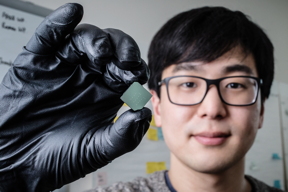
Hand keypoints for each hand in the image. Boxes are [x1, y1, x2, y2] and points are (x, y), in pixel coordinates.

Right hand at [0, 3, 150, 191]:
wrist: (16, 162)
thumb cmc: (57, 157)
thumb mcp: (97, 150)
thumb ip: (124, 135)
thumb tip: (144, 113)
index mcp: (106, 94)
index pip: (128, 70)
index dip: (135, 68)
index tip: (135, 76)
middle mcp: (88, 77)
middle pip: (112, 49)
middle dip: (122, 49)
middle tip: (125, 59)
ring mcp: (64, 67)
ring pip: (84, 39)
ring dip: (96, 40)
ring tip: (99, 53)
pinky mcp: (38, 62)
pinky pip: (49, 36)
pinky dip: (59, 23)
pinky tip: (72, 14)